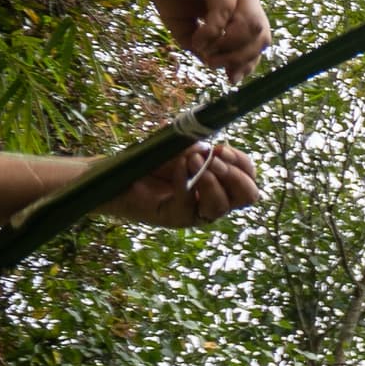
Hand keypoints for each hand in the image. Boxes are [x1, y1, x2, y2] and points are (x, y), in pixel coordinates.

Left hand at [108, 137, 259, 227]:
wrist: (115, 173)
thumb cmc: (150, 160)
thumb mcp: (180, 147)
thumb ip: (200, 147)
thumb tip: (214, 148)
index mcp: (221, 182)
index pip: (249, 177)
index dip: (243, 164)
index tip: (223, 147)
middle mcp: (214, 200)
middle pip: (248, 196)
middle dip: (235, 176)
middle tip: (214, 158)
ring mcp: (196, 212)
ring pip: (222, 206)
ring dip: (210, 181)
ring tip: (192, 161)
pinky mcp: (175, 219)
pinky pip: (189, 205)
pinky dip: (185, 183)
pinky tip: (178, 166)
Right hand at [137, 0, 267, 75]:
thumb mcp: (181, 20)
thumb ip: (196, 41)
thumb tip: (209, 62)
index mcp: (241, 8)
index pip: (258, 41)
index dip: (248, 63)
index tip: (231, 80)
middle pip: (261, 38)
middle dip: (241, 59)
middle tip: (215, 65)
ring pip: (252, 28)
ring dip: (231, 48)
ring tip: (206, 53)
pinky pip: (225, 14)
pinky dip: (214, 32)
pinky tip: (198, 41)